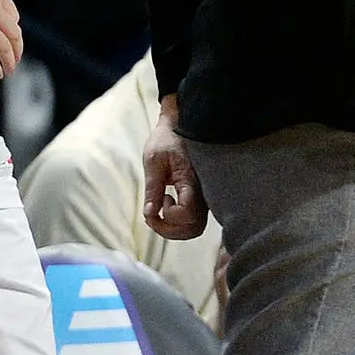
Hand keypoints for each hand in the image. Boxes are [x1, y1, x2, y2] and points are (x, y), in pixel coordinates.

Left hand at [143, 101, 206, 238]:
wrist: (181, 125)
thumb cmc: (166, 140)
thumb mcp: (154, 160)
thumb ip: (153, 188)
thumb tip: (149, 214)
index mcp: (192, 182)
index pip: (188, 214)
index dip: (169, 217)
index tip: (158, 202)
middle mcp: (204, 193)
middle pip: (194, 229)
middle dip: (169, 230)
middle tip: (152, 215)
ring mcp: (205, 197)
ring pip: (195, 228)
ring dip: (173, 228)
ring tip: (159, 208)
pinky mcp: (201, 198)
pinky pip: (194, 220)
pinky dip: (178, 222)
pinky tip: (166, 205)